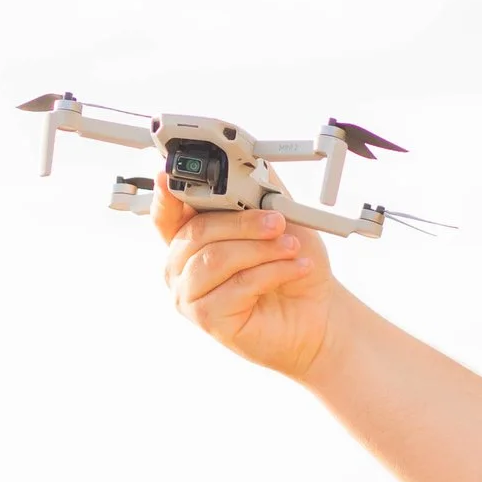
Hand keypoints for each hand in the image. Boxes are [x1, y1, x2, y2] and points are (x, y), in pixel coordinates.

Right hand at [154, 183, 344, 382]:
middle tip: (277, 220)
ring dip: (261, 248)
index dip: (165, 195)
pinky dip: (272, 272)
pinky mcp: (209, 318)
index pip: (166, 214)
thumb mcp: (279, 217)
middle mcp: (182, 267)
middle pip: (197, 232)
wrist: (316, 312)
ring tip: (291, 247)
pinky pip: (238, 286)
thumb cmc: (292, 264)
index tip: (169, 176)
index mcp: (190, 238)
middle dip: (242, 222)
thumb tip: (249, 163)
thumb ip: (258, 190)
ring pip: (217, 259)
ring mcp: (190, 295)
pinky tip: (295, 268)